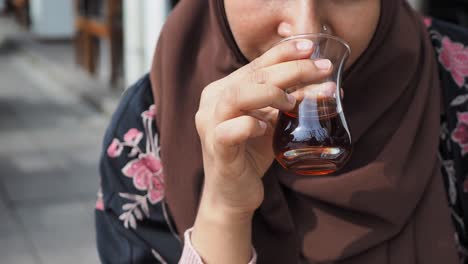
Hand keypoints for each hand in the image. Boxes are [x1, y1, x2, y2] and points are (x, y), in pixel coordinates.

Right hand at [195, 38, 332, 216]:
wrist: (232, 193)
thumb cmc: (252, 153)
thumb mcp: (272, 122)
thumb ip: (288, 102)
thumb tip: (327, 85)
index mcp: (224, 90)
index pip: (255, 64)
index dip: (283, 53)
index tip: (311, 48)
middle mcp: (213, 103)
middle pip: (252, 76)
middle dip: (291, 70)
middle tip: (321, 70)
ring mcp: (211, 126)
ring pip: (236, 96)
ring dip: (270, 94)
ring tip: (292, 102)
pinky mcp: (217, 150)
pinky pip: (228, 131)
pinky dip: (249, 125)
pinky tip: (265, 128)